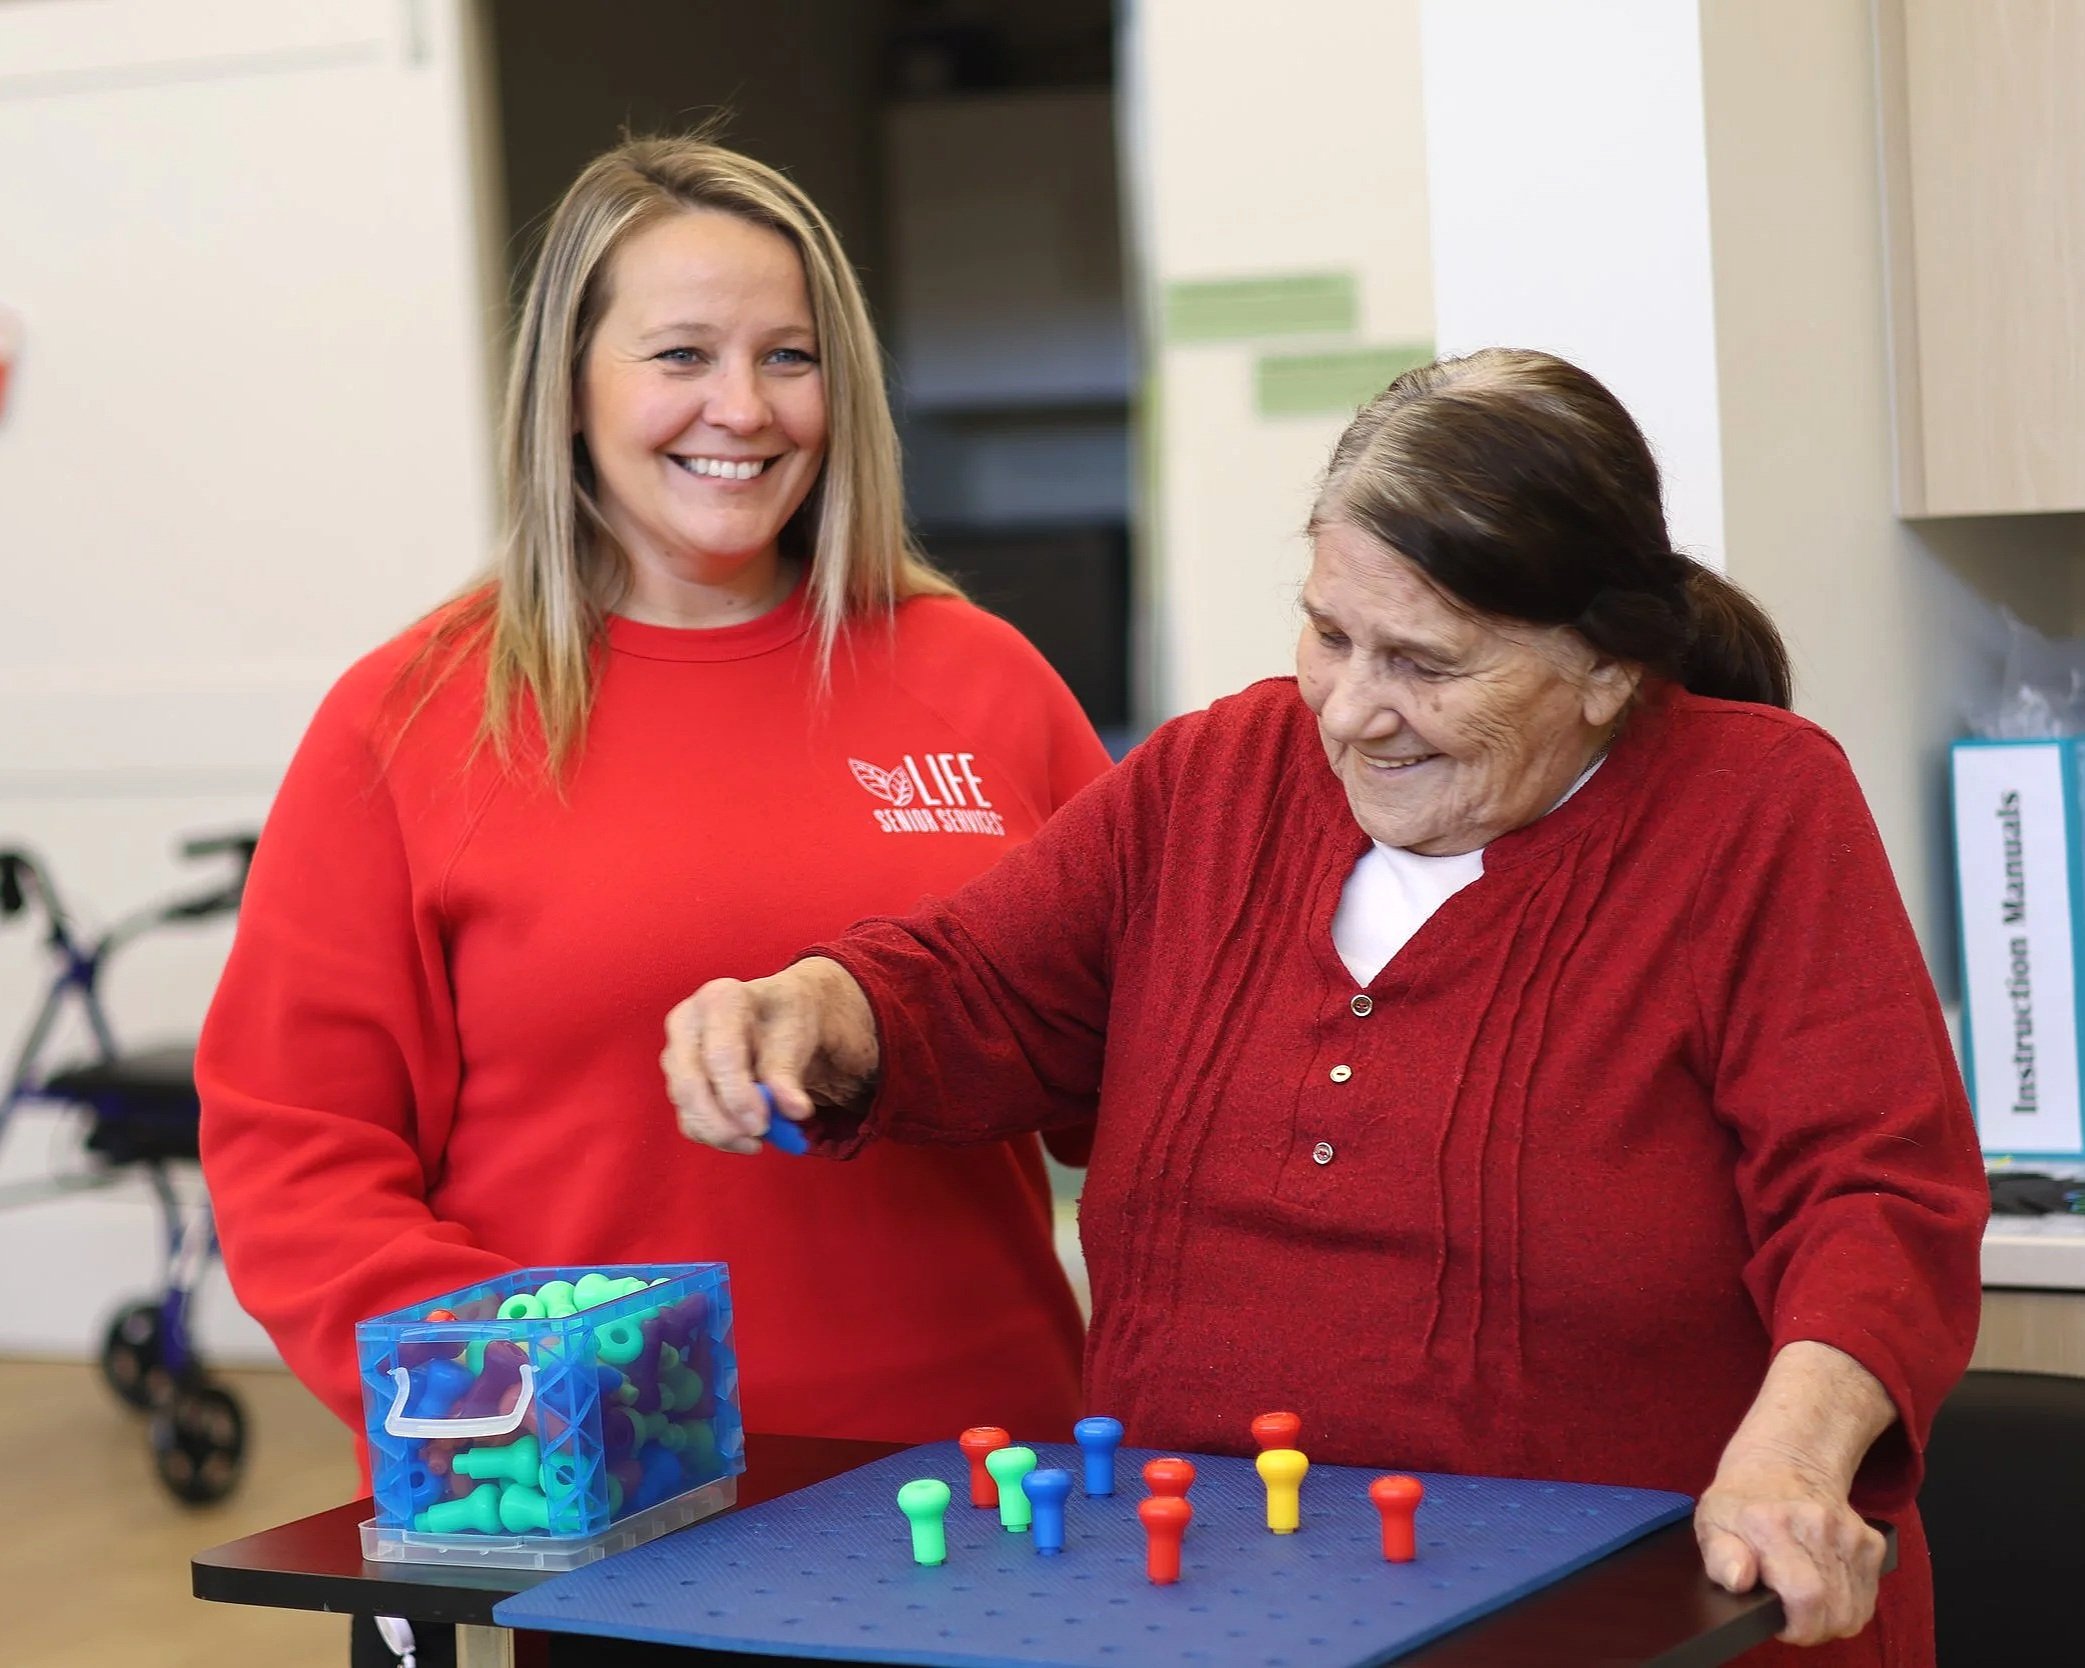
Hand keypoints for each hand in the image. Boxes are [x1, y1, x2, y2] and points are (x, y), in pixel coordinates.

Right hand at [661, 958, 879, 1153]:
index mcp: (719, 1000)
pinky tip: (744, 1137)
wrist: (775, 1016)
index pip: (721, 1056)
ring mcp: (675, 1054)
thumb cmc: (784, 1020)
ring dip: (722, 1133)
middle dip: (723, 1122)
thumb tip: (794, 1111)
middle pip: (691, 1084)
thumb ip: (788, 1074)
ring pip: (686, 1106)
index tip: (762, 1125)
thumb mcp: (794, 1036)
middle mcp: (687, 1023)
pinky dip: (715, 1137)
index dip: (738, 1096)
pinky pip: (688, 1120)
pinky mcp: (676, 1082)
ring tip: (759, 1138)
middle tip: (757, 1140)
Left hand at [1694, 1451, 1885, 1645]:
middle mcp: (1817, 1526)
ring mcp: (1850, 1534)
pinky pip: (1868, 1598)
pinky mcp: (1872, 1542)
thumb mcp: (1711, 1522)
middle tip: (1790, 1617)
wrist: (1786, 1459)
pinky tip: (1825, 1590)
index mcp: (1772, 1524)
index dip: (1795, 1626)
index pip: (1805, 1596)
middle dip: (1812, 1628)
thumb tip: (1740, 1580)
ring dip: (1831, 1619)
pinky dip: (1848, 1605)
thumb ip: (1720, 1556)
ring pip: (1855, 1611)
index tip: (1778, 1622)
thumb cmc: (1742, 1499)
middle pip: (1835, 1611)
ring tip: (1805, 1604)